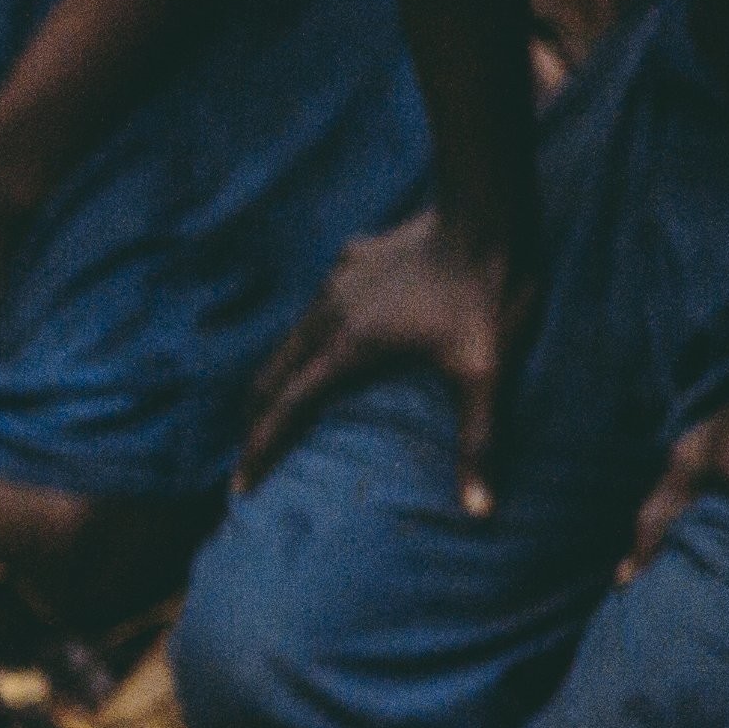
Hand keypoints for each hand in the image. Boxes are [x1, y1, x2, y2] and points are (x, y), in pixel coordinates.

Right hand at [240, 209, 534, 510]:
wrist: (487, 215)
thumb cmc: (486, 297)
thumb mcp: (486, 375)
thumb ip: (478, 443)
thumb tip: (480, 512)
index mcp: (347, 348)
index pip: (286, 408)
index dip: (260, 449)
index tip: (241, 485)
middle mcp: (326, 316)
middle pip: (271, 374)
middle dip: (257, 417)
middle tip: (253, 451)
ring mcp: (335, 282)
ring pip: (290, 339)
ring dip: (280, 376)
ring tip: (281, 404)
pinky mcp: (350, 259)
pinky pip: (317, 306)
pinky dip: (309, 337)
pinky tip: (329, 339)